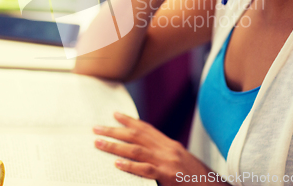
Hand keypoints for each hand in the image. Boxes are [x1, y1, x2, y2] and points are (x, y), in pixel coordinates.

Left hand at [93, 112, 222, 185]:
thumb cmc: (196, 178)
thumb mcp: (180, 160)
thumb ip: (164, 154)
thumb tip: (145, 153)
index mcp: (170, 144)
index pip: (146, 128)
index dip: (129, 120)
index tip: (114, 115)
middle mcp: (168, 149)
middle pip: (137, 135)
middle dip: (115, 130)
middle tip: (96, 129)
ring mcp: (168, 161)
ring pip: (136, 150)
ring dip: (115, 146)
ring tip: (98, 143)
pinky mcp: (168, 176)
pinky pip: (146, 169)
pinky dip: (130, 166)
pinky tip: (116, 164)